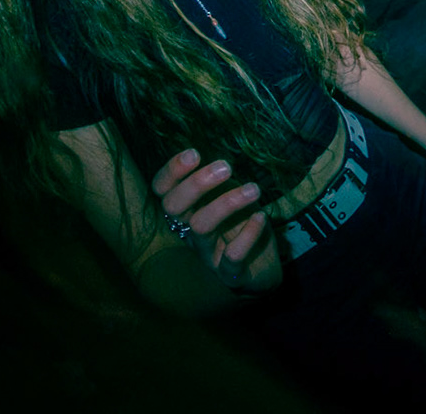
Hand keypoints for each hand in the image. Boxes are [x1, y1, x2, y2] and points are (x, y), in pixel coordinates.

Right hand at [152, 147, 279, 292]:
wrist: (262, 265)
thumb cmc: (241, 223)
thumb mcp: (230, 195)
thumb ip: (220, 179)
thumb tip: (218, 156)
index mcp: (186, 210)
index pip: (163, 190)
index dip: (171, 172)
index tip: (195, 153)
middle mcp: (189, 231)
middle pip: (173, 207)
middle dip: (196, 183)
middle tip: (226, 166)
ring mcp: (207, 253)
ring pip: (201, 227)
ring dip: (227, 203)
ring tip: (254, 189)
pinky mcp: (229, 273)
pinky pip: (232, 256)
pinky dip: (247, 234)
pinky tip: (261, 217)